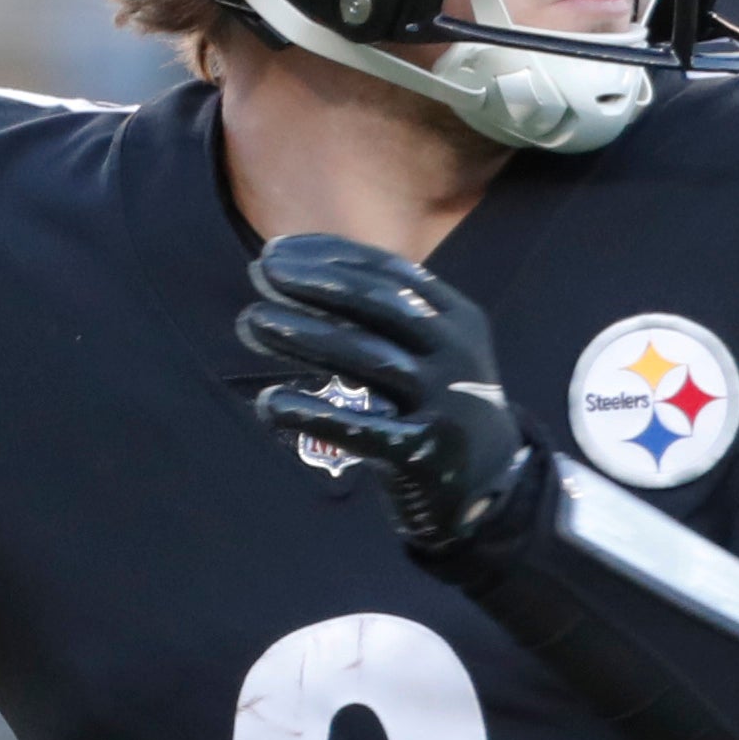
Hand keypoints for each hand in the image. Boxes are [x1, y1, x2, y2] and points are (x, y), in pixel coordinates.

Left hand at [237, 234, 532, 548]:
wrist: (487, 489)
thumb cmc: (436, 405)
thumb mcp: (430, 350)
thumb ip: (378, 315)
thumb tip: (290, 274)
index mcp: (458, 319)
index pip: (390, 274)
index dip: (331, 257)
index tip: (277, 250)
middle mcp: (457, 355)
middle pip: (379, 306)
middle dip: (316, 283)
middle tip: (261, 270)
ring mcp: (444, 405)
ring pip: (365, 359)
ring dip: (303, 335)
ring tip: (251, 321)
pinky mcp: (422, 454)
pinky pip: (359, 430)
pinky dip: (311, 415)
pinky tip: (270, 403)